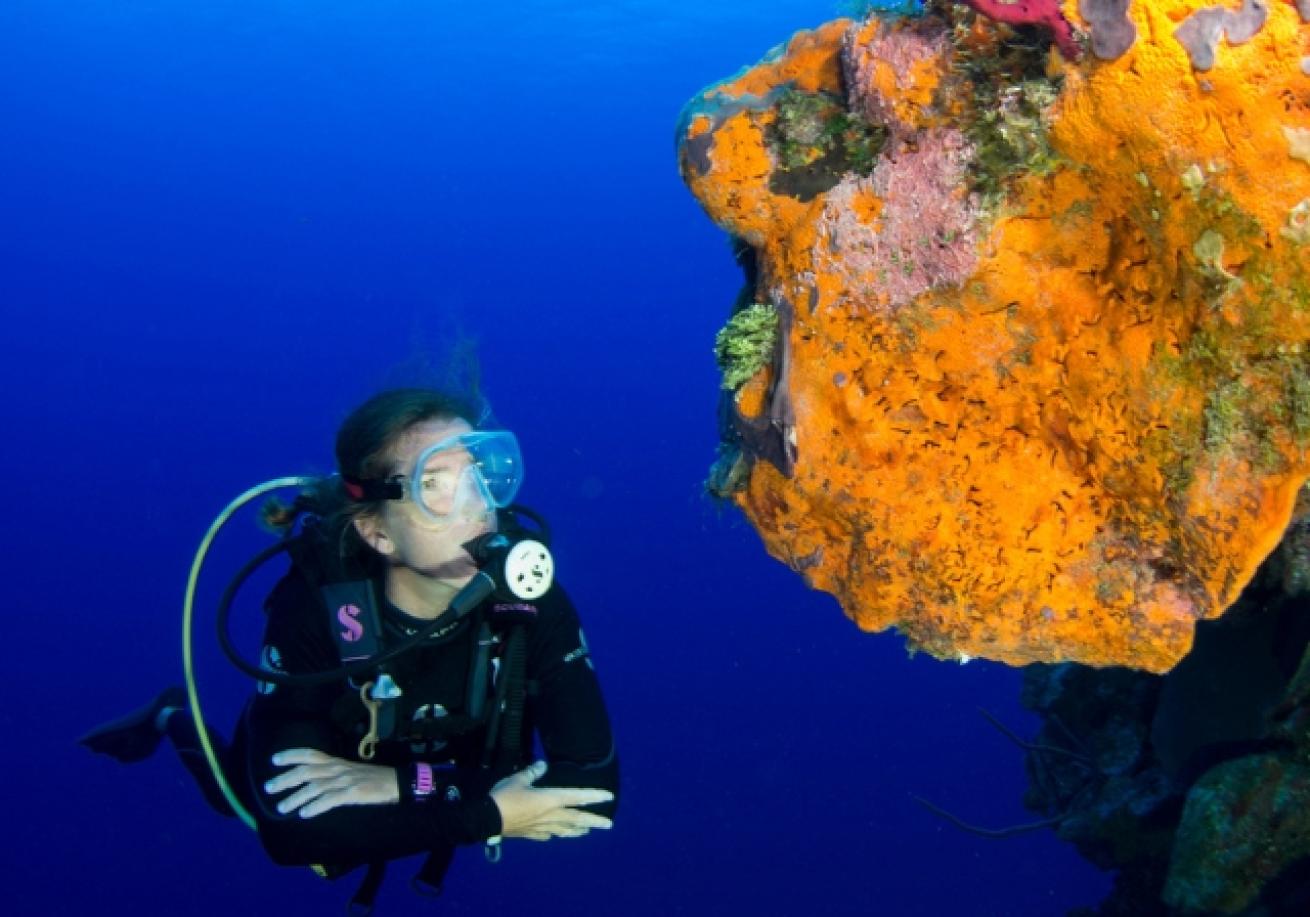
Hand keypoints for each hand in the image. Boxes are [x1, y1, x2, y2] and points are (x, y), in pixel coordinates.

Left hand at [264, 748, 399, 817]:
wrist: (395, 782)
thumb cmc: (372, 779)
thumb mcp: (349, 772)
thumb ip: (332, 775)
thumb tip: (311, 783)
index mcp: (336, 762)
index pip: (310, 754)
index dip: (291, 755)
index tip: (274, 760)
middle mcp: (337, 769)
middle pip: (306, 771)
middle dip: (285, 779)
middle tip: (269, 788)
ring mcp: (344, 780)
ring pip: (314, 787)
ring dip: (295, 798)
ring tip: (281, 807)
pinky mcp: (352, 792)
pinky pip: (329, 800)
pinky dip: (315, 806)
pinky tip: (304, 813)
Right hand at [490, 760, 613, 840]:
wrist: (487, 819)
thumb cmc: (504, 797)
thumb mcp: (518, 779)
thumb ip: (532, 772)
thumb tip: (542, 765)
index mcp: (550, 799)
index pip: (577, 797)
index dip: (594, 796)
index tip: (608, 797)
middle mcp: (550, 815)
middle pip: (577, 819)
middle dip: (594, 821)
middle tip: (608, 824)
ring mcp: (542, 827)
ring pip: (565, 830)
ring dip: (578, 831)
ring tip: (587, 831)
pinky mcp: (531, 834)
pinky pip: (547, 835)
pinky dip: (555, 834)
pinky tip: (555, 835)